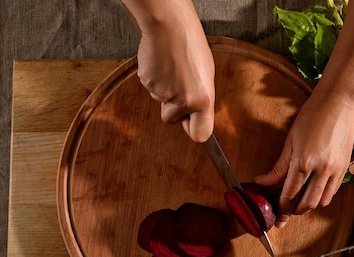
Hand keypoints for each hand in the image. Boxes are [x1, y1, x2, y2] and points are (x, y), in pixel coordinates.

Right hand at [123, 0, 214, 142]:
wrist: (170, 26)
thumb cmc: (190, 46)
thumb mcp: (205, 75)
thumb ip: (200, 97)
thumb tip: (195, 114)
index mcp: (204, 99)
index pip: (201, 134)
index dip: (192, 130)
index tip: (189, 124)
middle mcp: (185, 100)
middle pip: (171, 120)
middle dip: (172, 111)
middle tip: (177, 89)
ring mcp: (164, 93)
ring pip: (160, 102)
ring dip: (164, 91)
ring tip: (172, 69)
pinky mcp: (148, 83)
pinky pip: (151, 89)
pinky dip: (154, 80)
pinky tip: (161, 65)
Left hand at [255, 89, 353, 227]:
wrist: (339, 101)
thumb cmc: (313, 115)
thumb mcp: (290, 140)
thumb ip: (279, 167)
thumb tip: (263, 182)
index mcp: (303, 162)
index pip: (289, 195)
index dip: (281, 209)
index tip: (276, 216)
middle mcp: (321, 170)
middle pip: (306, 204)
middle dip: (293, 212)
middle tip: (284, 214)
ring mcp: (336, 170)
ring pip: (321, 202)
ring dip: (308, 207)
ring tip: (298, 204)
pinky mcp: (345, 168)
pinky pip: (333, 192)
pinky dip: (322, 197)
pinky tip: (313, 193)